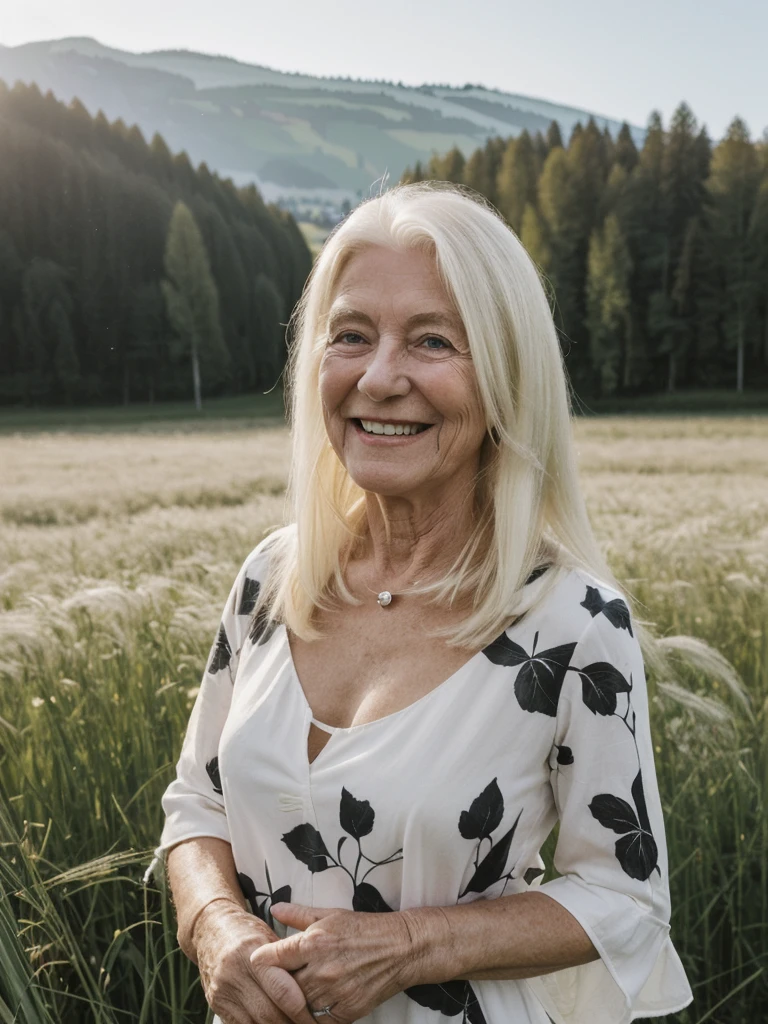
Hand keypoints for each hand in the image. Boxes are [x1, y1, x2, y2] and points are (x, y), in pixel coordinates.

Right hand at [194, 901, 316, 1023]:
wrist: (210, 929)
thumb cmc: (245, 931)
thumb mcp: (268, 936)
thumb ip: (287, 960)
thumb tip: (312, 985)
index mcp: (251, 952)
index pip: (282, 991)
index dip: (301, 1010)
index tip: (316, 1017)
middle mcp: (234, 973)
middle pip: (268, 1014)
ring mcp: (223, 992)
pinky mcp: (216, 1005)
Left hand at [250, 903, 414, 1022]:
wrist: (402, 948)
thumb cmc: (366, 928)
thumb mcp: (331, 914)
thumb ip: (299, 914)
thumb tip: (274, 908)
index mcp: (313, 942)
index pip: (270, 959)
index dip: (262, 961)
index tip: (262, 962)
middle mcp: (321, 969)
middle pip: (281, 987)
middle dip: (280, 983)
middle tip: (283, 978)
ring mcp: (334, 993)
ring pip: (298, 1006)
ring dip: (296, 1000)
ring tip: (301, 990)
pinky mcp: (347, 1011)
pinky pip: (319, 1021)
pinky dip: (315, 1015)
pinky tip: (317, 1004)